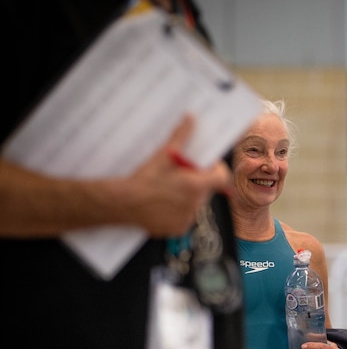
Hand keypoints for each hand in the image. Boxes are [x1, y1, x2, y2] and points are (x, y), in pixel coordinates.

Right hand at [122, 115, 232, 236]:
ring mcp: (187, 219)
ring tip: (169, 189)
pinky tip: (163, 203)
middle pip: (207, 189)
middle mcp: (196, 205)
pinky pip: (185, 217)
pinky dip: (179, 210)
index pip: (222, 178)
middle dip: (198, 181)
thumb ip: (181, 137)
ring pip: (196, 204)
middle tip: (181, 174)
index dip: (216, 170)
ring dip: (188, 196)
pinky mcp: (178, 229)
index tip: (206, 165)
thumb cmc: (144, 178)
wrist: (123, 203)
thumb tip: (190, 119)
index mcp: (196, 186)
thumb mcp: (164, 156)